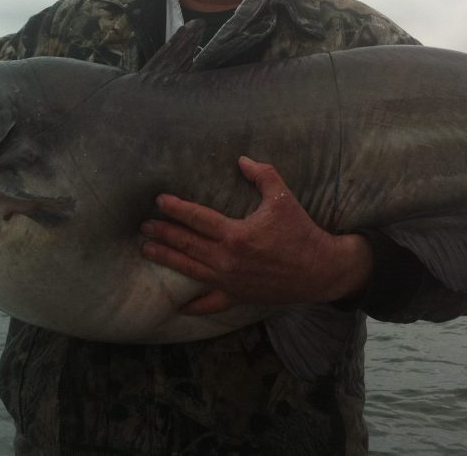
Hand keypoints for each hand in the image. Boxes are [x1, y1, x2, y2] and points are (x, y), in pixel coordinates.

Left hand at [140, 156, 372, 314]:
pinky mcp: (238, 297)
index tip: (159, 202)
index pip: (197, 218)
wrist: (321, 270)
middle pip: (187, 244)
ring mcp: (230, 281)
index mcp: (236, 234)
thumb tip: (241, 159)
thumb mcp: (282, 197)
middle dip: (163, 234)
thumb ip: (261, 174)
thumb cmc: (301, 231)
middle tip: (144, 226)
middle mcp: (228, 260)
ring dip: (167, 259)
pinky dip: (194, 305)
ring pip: (190, 270)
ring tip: (147, 250)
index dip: (176, 209)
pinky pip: (211, 304)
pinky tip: (177, 306)